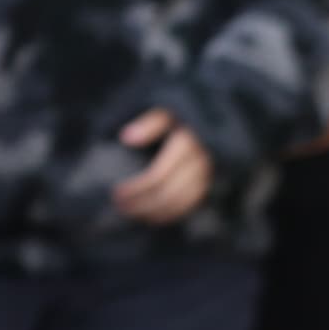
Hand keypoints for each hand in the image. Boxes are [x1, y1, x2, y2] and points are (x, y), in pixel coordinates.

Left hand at [112, 107, 213, 223]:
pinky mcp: (212, 182)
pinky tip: (151, 217)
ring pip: (182, 202)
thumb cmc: (180, 116)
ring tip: (131, 214)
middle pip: (169, 192)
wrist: (212, 117)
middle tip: (120, 207)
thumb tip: (127, 138)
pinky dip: (172, 214)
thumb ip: (148, 123)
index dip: (136, 189)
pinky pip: (193, 204)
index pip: (158, 175)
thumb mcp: (165, 112)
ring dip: (155, 212)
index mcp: (188, 142)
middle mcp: (202, 161)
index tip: (116, 194)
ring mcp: (210, 173)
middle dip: (142, 204)